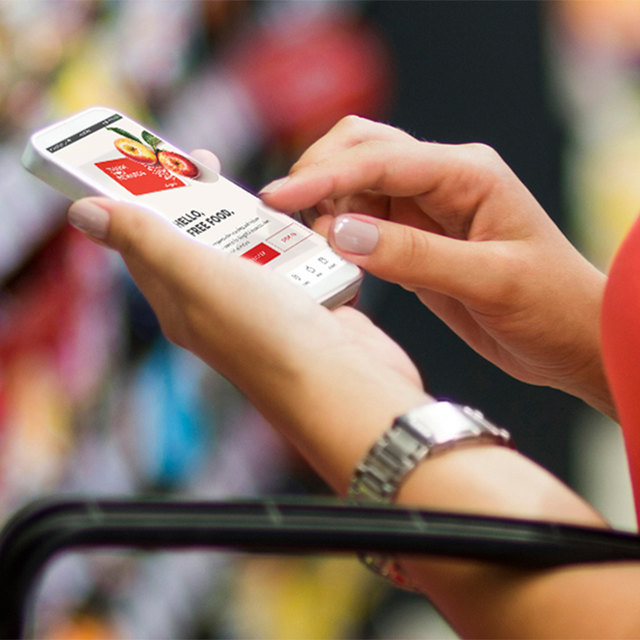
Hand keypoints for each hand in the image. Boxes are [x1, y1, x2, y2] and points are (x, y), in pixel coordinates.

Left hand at [65, 149, 428, 491]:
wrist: (343, 384)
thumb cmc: (268, 335)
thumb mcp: (196, 278)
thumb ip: (145, 241)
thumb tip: (84, 213)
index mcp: (179, 302)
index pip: (144, 243)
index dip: (139, 199)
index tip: (150, 157)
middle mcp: (218, 306)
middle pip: (198, 239)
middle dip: (199, 199)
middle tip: (208, 164)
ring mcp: (263, 306)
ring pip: (249, 246)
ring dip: (254, 218)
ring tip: (264, 197)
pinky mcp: (303, 304)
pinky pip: (293, 259)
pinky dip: (296, 239)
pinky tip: (305, 227)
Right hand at [261, 116, 613, 417]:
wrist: (568, 337)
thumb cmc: (549, 303)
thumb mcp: (489, 280)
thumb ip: (414, 255)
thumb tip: (340, 233)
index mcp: (468, 174)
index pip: (383, 159)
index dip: (326, 176)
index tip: (279, 199)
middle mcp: (444, 181)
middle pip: (362, 149)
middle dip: (318, 175)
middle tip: (284, 219)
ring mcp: (427, 209)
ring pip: (357, 185)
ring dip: (324, 206)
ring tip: (304, 244)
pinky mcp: (415, 238)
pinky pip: (363, 222)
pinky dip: (338, 233)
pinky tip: (330, 255)